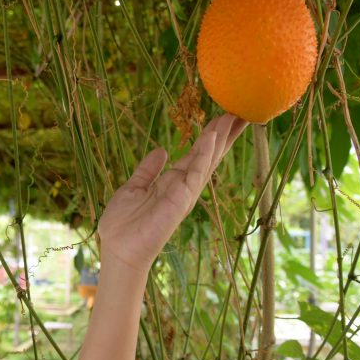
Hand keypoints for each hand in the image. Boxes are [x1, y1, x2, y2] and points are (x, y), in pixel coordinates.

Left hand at [97, 114, 247, 271]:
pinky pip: (195, 173)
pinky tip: (211, 138)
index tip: (225, 117)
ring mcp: (184, 193)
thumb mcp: (134, 188)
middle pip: (209, 155)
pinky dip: (204, 155)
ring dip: (219, 139)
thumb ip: (148, 170)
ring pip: (207, 161)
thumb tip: (161, 150)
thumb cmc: (124, 224)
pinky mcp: (180, 200)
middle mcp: (183, 186)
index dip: (210, 136)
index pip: (197, 155)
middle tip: (241, 111)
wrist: (119, 248)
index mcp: (172, 182)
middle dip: (224, 135)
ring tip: (232, 117)